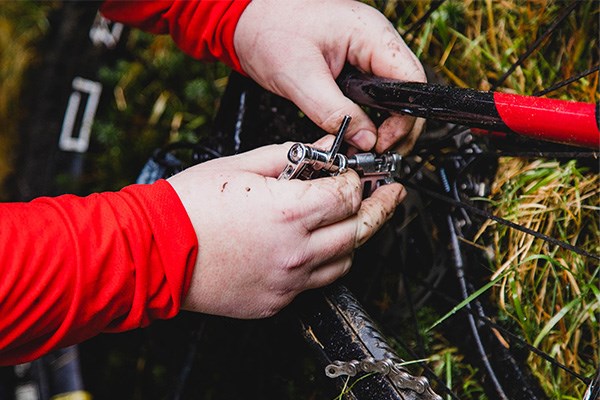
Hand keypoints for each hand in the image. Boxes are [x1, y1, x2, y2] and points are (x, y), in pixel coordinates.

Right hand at [167, 140, 404, 317]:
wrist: (153, 250)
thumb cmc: (189, 206)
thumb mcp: (242, 165)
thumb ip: (293, 155)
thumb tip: (325, 146)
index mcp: (288, 212)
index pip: (347, 195)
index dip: (356, 179)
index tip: (355, 173)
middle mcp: (295, 252)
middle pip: (359, 230)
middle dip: (379, 208)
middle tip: (390, 195)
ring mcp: (287, 282)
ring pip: (344, 261)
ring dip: (353, 238)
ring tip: (352, 220)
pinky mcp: (275, 301)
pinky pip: (315, 283)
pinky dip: (323, 263)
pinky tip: (314, 246)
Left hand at [234, 0, 425, 153]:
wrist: (249, 21)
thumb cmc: (271, 31)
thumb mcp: (301, 78)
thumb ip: (334, 111)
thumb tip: (365, 140)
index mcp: (371, 35)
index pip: (411, 81)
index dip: (404, 119)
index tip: (383, 143)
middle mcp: (376, 43)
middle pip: (407, 93)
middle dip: (398, 128)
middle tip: (378, 154)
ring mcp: (367, 54)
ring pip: (391, 98)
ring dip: (384, 126)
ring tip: (367, 149)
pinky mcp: (354, 67)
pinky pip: (372, 97)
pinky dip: (368, 118)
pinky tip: (358, 134)